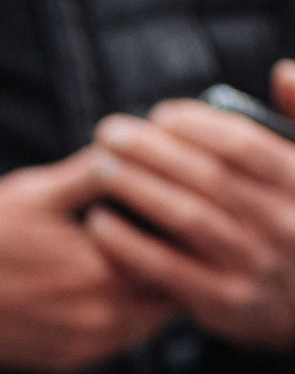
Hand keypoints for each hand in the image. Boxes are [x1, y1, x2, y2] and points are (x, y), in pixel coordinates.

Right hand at [0, 149, 179, 372]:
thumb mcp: (31, 193)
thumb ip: (94, 172)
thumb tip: (139, 142)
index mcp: (102, 269)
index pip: (178, 245)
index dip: (184, 220)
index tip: (179, 200)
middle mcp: (101, 316)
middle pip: (173, 285)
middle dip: (174, 256)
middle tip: (166, 227)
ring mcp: (84, 345)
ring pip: (151, 318)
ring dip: (152, 288)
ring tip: (140, 256)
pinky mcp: (64, 361)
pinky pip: (118, 339)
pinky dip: (124, 313)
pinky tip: (104, 286)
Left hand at [82, 64, 294, 351]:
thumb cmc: (293, 221)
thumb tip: (281, 72)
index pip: (246, 146)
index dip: (199, 126)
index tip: (161, 114)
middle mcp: (282, 224)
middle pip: (207, 178)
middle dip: (153, 151)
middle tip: (110, 132)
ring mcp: (251, 265)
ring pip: (185, 218)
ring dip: (136, 189)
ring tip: (99, 167)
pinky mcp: (220, 301)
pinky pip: (165, 268)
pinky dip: (128, 244)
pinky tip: (98, 222)